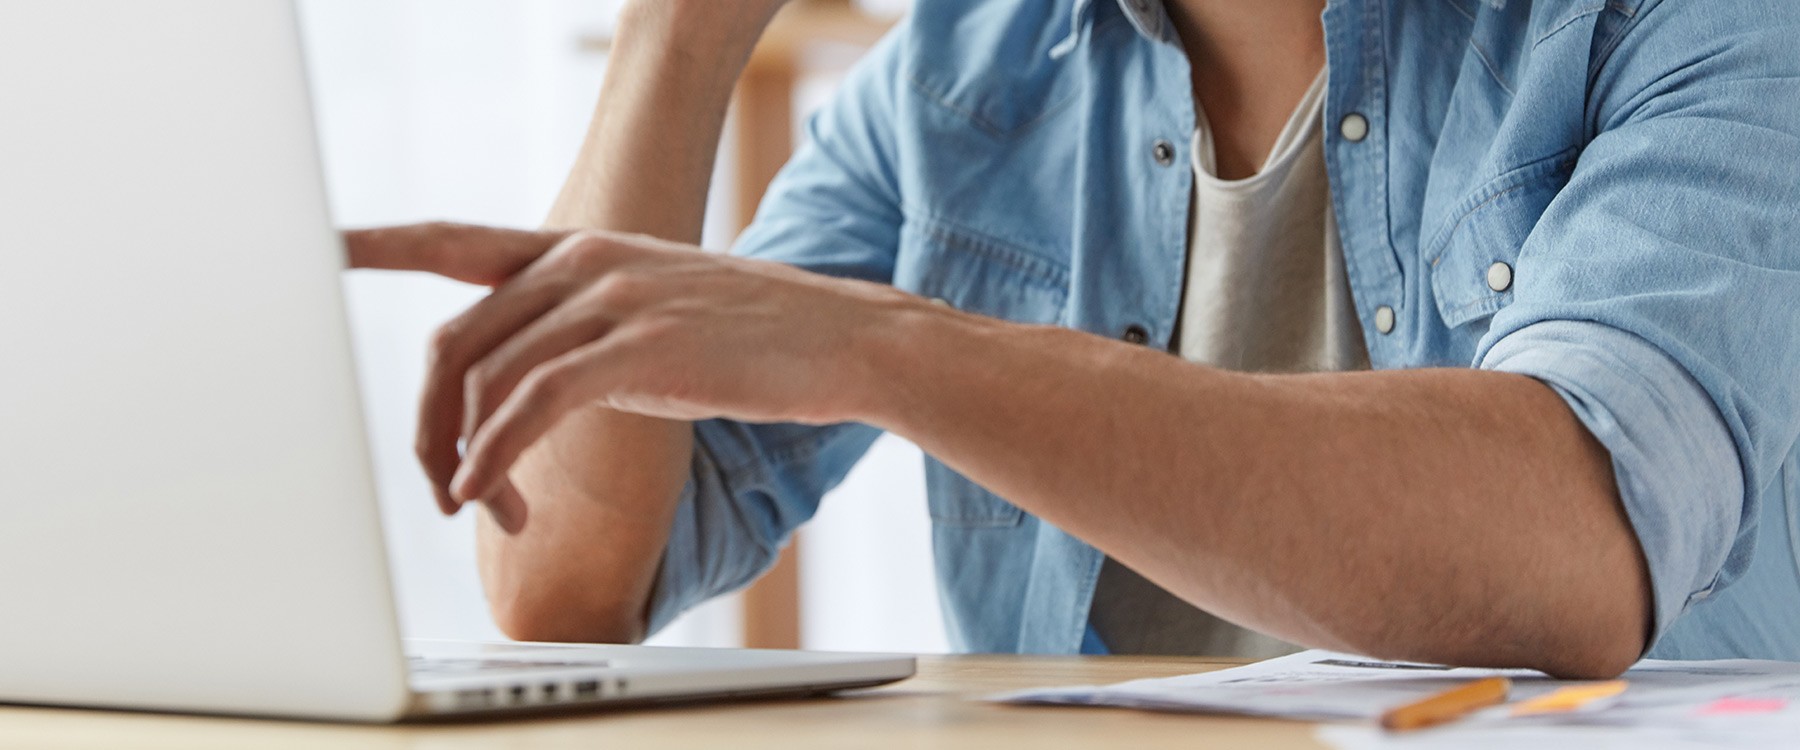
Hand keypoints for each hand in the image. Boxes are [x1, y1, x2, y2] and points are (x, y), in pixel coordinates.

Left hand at [345, 223, 913, 527]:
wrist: (841, 339)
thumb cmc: (748, 339)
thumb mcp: (649, 315)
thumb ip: (577, 329)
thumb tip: (516, 387)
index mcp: (576, 249)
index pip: (454, 240)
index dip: (380, 242)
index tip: (321, 247)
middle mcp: (580, 260)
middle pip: (454, 340)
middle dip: (427, 426)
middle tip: (443, 490)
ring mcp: (608, 299)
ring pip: (484, 379)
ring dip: (465, 460)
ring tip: (486, 511)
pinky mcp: (637, 349)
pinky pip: (530, 405)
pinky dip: (493, 456)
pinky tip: (486, 495)